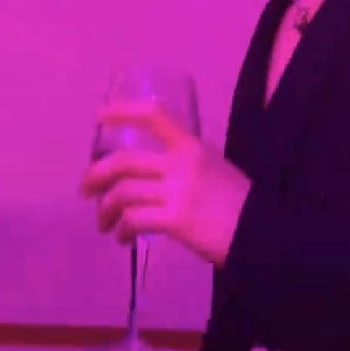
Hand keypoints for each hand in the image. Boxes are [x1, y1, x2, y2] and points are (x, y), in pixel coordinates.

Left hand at [80, 100, 250, 266]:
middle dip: (95, 176)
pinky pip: (133, 220)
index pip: (154, 116)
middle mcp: (181, 164)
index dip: (123, 112)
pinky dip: (122, 230)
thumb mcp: (215, 168)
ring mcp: (177, 192)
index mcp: (192, 146)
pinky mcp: (175, 220)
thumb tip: (155, 176)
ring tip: (104, 223)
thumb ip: (186, 165)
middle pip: (124, 162)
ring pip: (123, 194)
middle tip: (86, 191)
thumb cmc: (241, 203)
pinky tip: (123, 238)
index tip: (100, 116)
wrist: (263, 233)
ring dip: (105, 211)